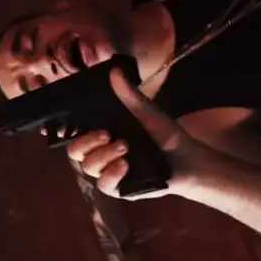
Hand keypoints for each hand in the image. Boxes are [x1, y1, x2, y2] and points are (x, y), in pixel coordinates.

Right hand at [67, 68, 214, 199]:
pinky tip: (125, 165)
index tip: (86, 124)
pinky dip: (111, 174)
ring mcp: (109, 172)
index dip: (72, 131)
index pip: (76, 134)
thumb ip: (130, 96)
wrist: (188, 160)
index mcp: (102, 135)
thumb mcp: (148, 112)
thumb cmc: (166, 135)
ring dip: (103, 156)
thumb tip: (114, 71)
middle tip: (107, 134)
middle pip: (75, 153)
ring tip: (124, 147)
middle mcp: (101, 153)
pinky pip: (104, 185)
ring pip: (88, 168)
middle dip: (87, 142)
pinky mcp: (120, 189)